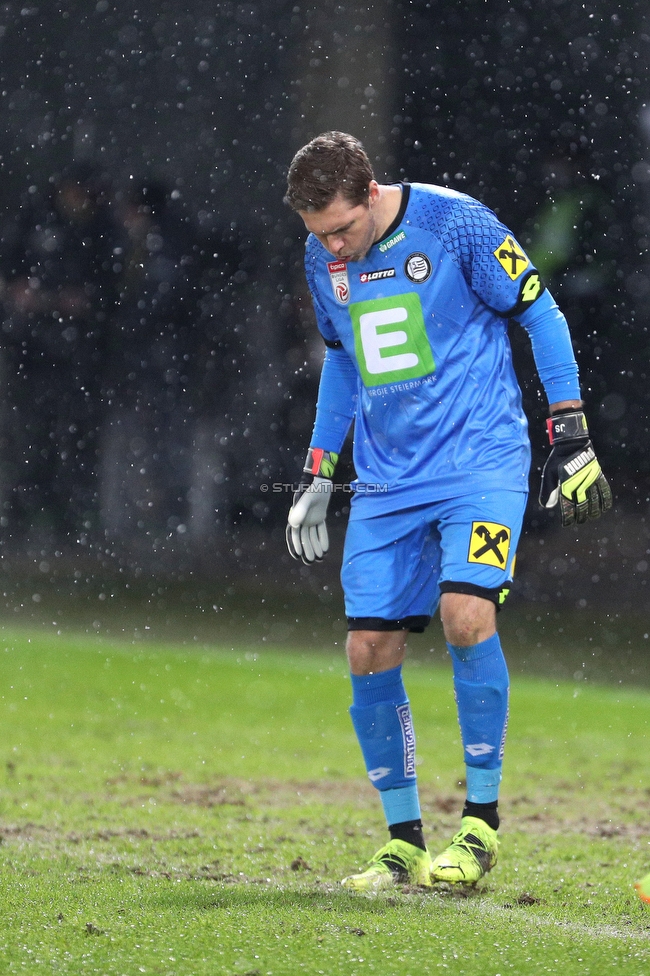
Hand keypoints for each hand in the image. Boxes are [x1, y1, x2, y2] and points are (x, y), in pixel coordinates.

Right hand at [286, 476, 332, 563]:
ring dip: (315, 546)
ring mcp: (311, 519)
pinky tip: (326, 549)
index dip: (296, 545)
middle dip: (307, 549)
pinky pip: (321, 530)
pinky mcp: (319, 517)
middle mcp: (302, 519)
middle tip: (311, 561)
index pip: (295, 534)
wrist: (322, 482)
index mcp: (296, 517)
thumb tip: (293, 524)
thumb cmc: (312, 489)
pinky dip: (323, 539)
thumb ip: (300, 511)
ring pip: (312, 536)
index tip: (299, 555)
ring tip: (319, 558)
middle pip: (304, 538)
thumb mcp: (306, 500)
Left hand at [539, 410, 611, 525]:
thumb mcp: (548, 474)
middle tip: (579, 521)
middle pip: (582, 506)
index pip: (567, 506)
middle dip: (580, 516)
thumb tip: (548, 506)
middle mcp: (579, 485)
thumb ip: (548, 490)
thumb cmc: (557, 459)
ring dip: (593, 511)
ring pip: (594, 500)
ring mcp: (589, 480)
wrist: (571, 443)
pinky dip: (606, 499)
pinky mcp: (597, 475)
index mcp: (565, 486)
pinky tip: (605, 507)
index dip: (568, 517)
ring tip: (592, 517)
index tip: (567, 523)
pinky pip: (604, 489)